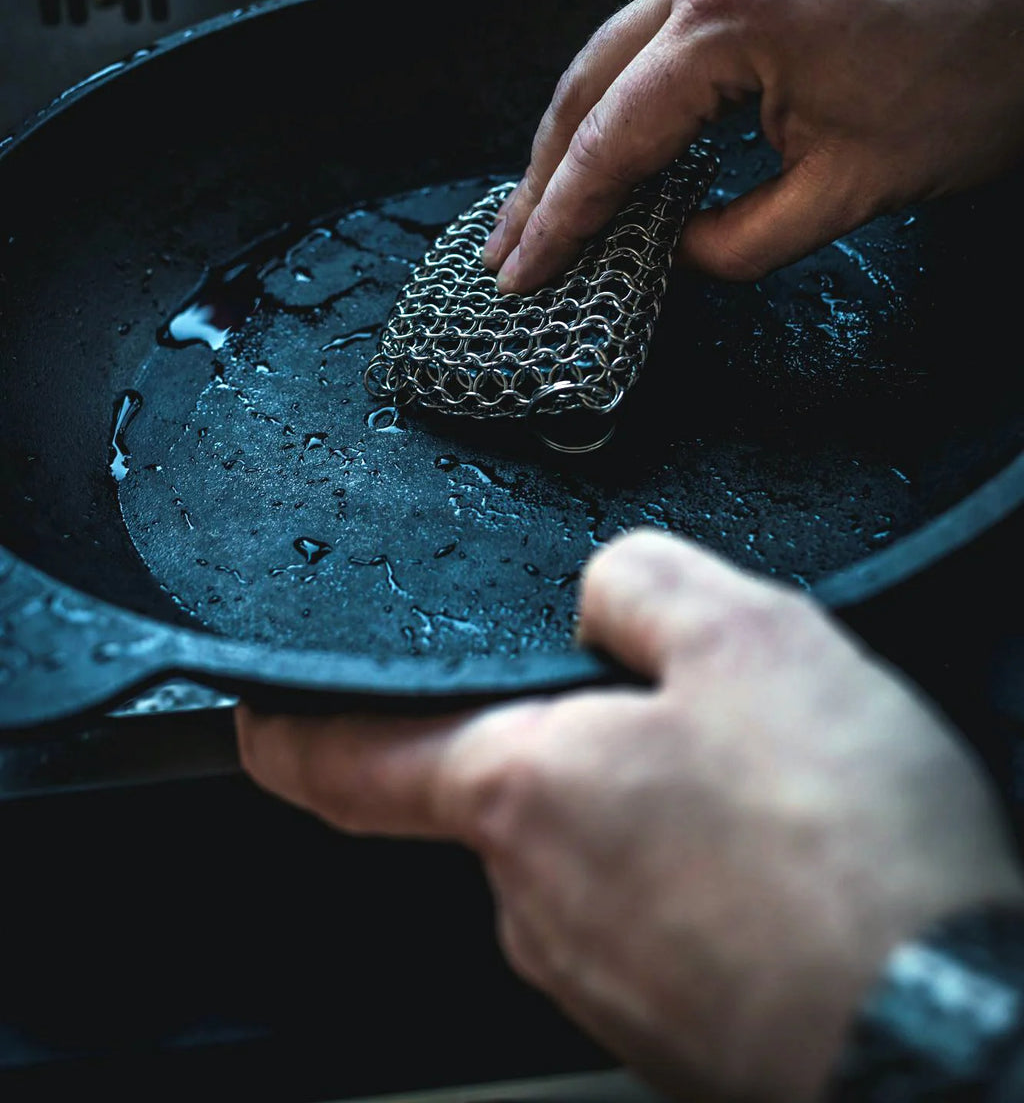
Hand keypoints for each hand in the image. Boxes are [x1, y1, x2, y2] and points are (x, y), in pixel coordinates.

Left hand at [235, 530, 1023, 1102]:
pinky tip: (788, 861)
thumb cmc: (849, 852)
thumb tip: (598, 589)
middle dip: (576, 740)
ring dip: (652, 809)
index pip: (345, 763)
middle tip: (693, 710)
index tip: (255, 710)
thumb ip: (639, 583)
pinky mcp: (669, 1032)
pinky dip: (698, 878)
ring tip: (768, 790)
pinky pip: (654, 921)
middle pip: (507, 794)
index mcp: (521, 795)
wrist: (949, 1028)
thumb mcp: (749, 639)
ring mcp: (601, 982)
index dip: (289, 727)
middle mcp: (535, 905)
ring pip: (592, 857)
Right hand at [483, 0, 1023, 290]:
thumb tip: (678, 254)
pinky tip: (618, 134)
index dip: (562, 216)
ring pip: (615, 50)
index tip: (525, 269)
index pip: (611, 137)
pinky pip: (659, 28)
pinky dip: (630, 89)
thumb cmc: (978, 72)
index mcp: (728, 20)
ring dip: (579, 127)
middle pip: (587, 83)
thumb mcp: (852, 189)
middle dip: (543, 172)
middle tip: (510, 245)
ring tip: (548, 200)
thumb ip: (743, 239)